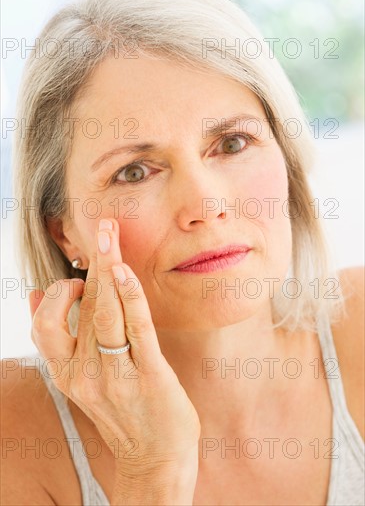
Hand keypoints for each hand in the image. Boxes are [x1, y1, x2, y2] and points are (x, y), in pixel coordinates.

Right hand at [29, 218, 200, 473]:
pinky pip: (136, 330)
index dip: (58, 291)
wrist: (154, 459)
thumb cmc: (122, 412)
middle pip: (80, 306)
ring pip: (103, 312)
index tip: (80, 276)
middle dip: (92, 260)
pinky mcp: (148, 375)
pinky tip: (124, 271)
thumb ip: (59, 340)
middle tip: (101, 224)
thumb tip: (33, 297)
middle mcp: (84, 372)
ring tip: (109, 234)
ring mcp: (115, 374)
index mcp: (65, 372)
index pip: (48, 322)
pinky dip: (128, 297)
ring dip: (107, 268)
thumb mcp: (80, 381)